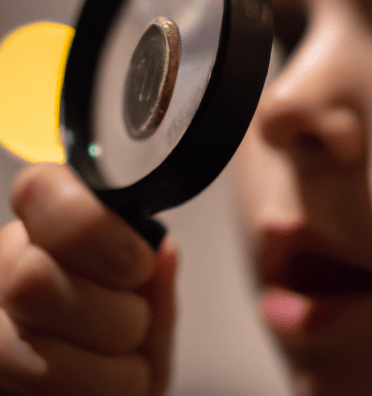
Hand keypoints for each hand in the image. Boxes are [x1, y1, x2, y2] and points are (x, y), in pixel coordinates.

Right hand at [0, 163, 177, 395]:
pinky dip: (97, 393)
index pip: (39, 190)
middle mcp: (6, 267)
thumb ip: (158, 283)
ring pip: (33, 346)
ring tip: (120, 362)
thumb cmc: (126, 350)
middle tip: (135, 320)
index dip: (93, 227)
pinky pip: (37, 391)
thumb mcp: (154, 312)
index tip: (138, 263)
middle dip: (112, 314)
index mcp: (49, 229)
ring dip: (107, 367)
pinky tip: (94, 384)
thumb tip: (163, 252)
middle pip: (33, 277)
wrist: (100, 393)